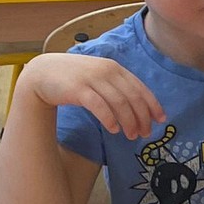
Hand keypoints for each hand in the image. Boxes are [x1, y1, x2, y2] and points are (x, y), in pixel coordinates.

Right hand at [18, 52, 162, 139]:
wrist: (43, 74)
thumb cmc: (74, 78)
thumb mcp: (99, 78)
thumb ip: (117, 88)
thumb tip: (138, 109)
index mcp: (114, 68)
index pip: (140, 88)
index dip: (153, 105)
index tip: (161, 120)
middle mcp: (106, 71)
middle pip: (132, 97)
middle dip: (142, 117)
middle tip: (145, 133)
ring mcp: (92, 79)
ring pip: (119, 103)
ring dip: (128, 121)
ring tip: (131, 136)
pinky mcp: (78, 89)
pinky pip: (99, 106)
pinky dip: (109, 119)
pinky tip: (113, 130)